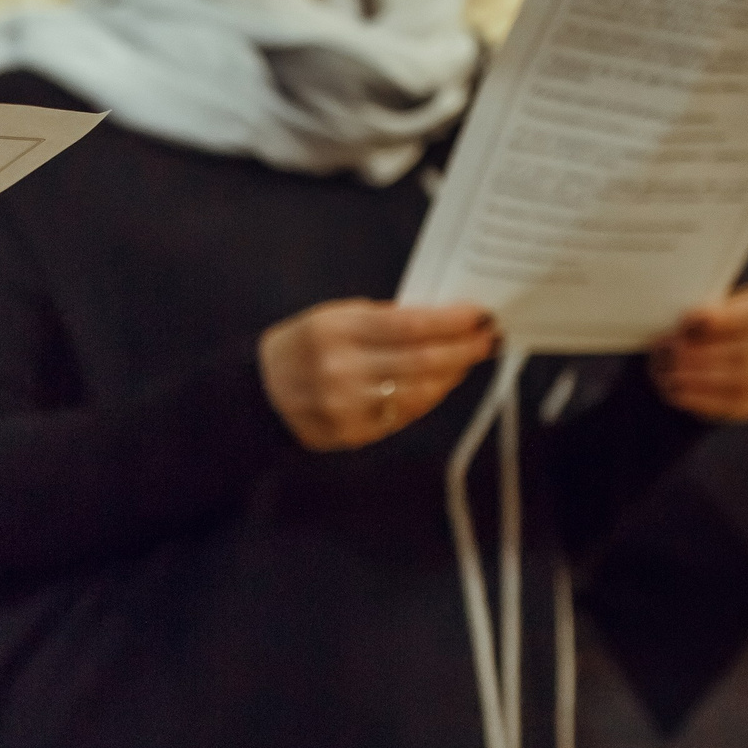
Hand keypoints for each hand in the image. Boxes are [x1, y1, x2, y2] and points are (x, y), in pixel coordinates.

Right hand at [259, 300, 499, 450]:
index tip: (479, 315)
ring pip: (419, 392)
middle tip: (487, 339)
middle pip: (422, 361)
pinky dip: (428, 397)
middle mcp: (341, 370)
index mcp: (336, 330)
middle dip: (463, 349)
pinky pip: (404, 416)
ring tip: (467, 360)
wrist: (259, 394)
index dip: (452, 321)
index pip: (410, 325)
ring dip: (452, 375)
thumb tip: (443, 319)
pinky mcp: (351, 433)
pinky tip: (439, 384)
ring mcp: (346, 406)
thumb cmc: (304, 347)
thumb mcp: (333, 317)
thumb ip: (384, 318)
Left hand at [650, 283, 747, 423]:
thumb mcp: (719, 304)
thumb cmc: (721, 320)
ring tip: (673, 375)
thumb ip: (710, 311)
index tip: (687, 320)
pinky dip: (704, 400)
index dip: (723, 319)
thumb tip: (693, 320)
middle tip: (673, 354)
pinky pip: (738, 404)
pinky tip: (679, 394)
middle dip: (705, 354)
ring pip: (744, 380)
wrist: (734, 347)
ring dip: (702, 379)